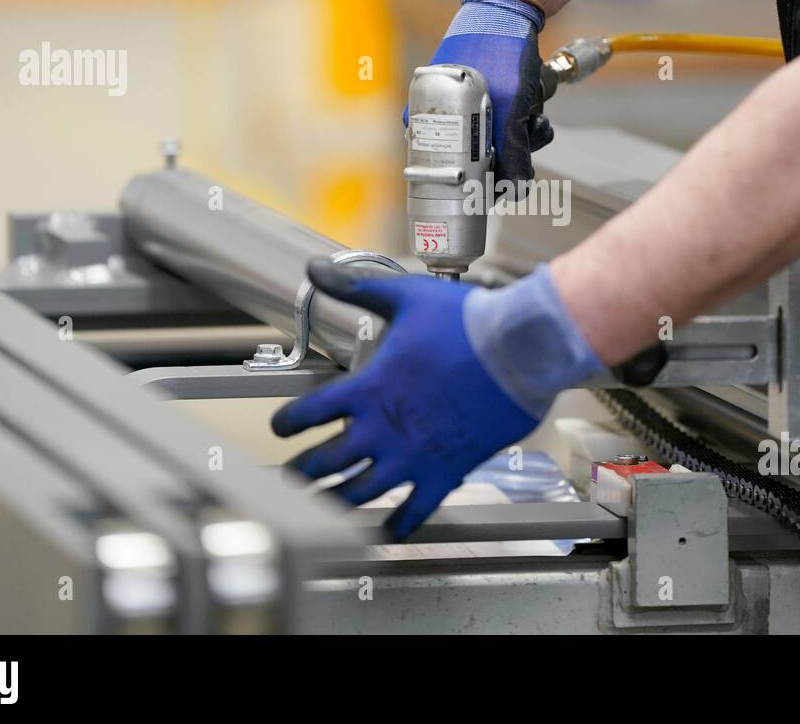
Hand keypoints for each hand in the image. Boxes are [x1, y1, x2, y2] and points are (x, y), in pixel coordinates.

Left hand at [271, 259, 602, 537]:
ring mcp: (413, 456)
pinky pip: (415, 510)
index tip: (280, 430)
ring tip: (322, 507)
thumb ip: (356, 287)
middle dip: (301, 473)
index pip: (307, 414)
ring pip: (360, 494)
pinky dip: (398, 525)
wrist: (519, 349)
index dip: (286, 424)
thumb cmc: (466, 322)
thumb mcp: (404, 297)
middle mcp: (382, 429)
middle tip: (288, 479)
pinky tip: (387, 531)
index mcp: (367, 388)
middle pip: (325, 463)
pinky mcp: (445, 472)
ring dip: (335, 502)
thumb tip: (315, 269)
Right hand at [403, 0, 553, 184]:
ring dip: (521, 130)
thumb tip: (515, 190)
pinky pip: (503, 119)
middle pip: (477, 156)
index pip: (446, 167)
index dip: (477, 179)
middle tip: (529, 129)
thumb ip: (511, 151)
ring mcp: (460, 102)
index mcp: (424, 116)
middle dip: (511, 148)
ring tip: (532, 107)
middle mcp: (437, 111)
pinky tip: (532, 97)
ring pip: (495, 138)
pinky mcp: (483, 94)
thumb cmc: (498, 49)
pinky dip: (522, 114)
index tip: (502, 182)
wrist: (510, 6)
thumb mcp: (508, 106)